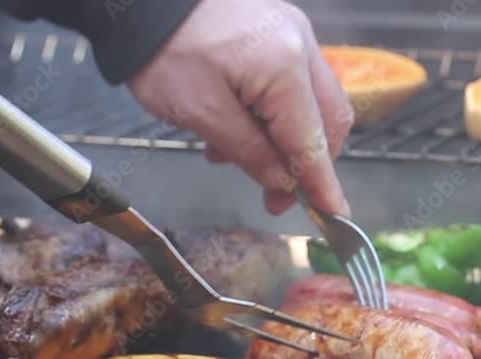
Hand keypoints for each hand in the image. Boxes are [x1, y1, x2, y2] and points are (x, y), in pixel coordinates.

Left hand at [128, 0, 352, 216]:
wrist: (144, 0)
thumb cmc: (164, 52)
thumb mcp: (201, 113)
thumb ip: (249, 152)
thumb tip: (284, 183)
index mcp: (284, 68)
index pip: (312, 140)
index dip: (323, 184)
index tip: (336, 216)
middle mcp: (302, 46)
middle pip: (328, 119)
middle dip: (308, 161)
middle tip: (276, 195)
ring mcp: (295, 34)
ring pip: (314, 102)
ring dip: (288, 138)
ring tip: (236, 155)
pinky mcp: (282, 31)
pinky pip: (296, 82)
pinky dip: (278, 112)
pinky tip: (241, 124)